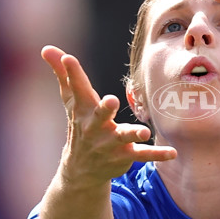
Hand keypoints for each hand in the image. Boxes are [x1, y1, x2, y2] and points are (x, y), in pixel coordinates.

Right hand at [42, 46, 176, 184]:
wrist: (81, 169)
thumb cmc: (80, 124)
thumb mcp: (71, 100)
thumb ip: (63, 74)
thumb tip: (46, 48)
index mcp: (83, 110)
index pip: (77, 88)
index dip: (72, 72)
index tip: (69, 58)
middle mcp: (95, 127)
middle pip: (99, 116)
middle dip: (104, 109)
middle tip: (111, 100)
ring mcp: (110, 143)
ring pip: (123, 136)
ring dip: (133, 134)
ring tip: (145, 132)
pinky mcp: (125, 155)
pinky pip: (142, 155)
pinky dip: (157, 155)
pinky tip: (172, 153)